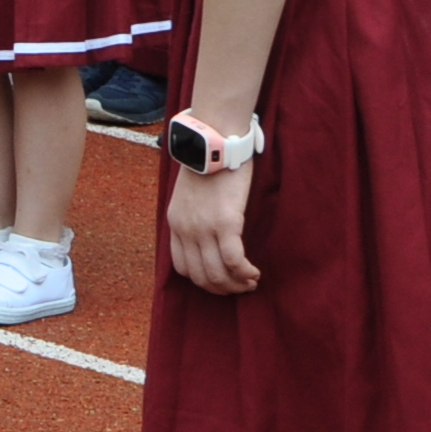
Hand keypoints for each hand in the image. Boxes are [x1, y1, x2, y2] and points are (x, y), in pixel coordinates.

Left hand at [165, 161, 260, 295]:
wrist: (214, 142)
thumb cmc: (209, 166)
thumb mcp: (189, 196)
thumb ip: (194, 218)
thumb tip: (209, 239)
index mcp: (175, 224)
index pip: (182, 268)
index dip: (203, 281)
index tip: (222, 280)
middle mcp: (186, 230)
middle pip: (201, 276)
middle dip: (223, 289)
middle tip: (241, 287)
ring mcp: (204, 228)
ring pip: (217, 274)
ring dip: (236, 285)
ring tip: (251, 281)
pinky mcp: (226, 223)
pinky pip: (234, 260)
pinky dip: (245, 272)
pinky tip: (255, 273)